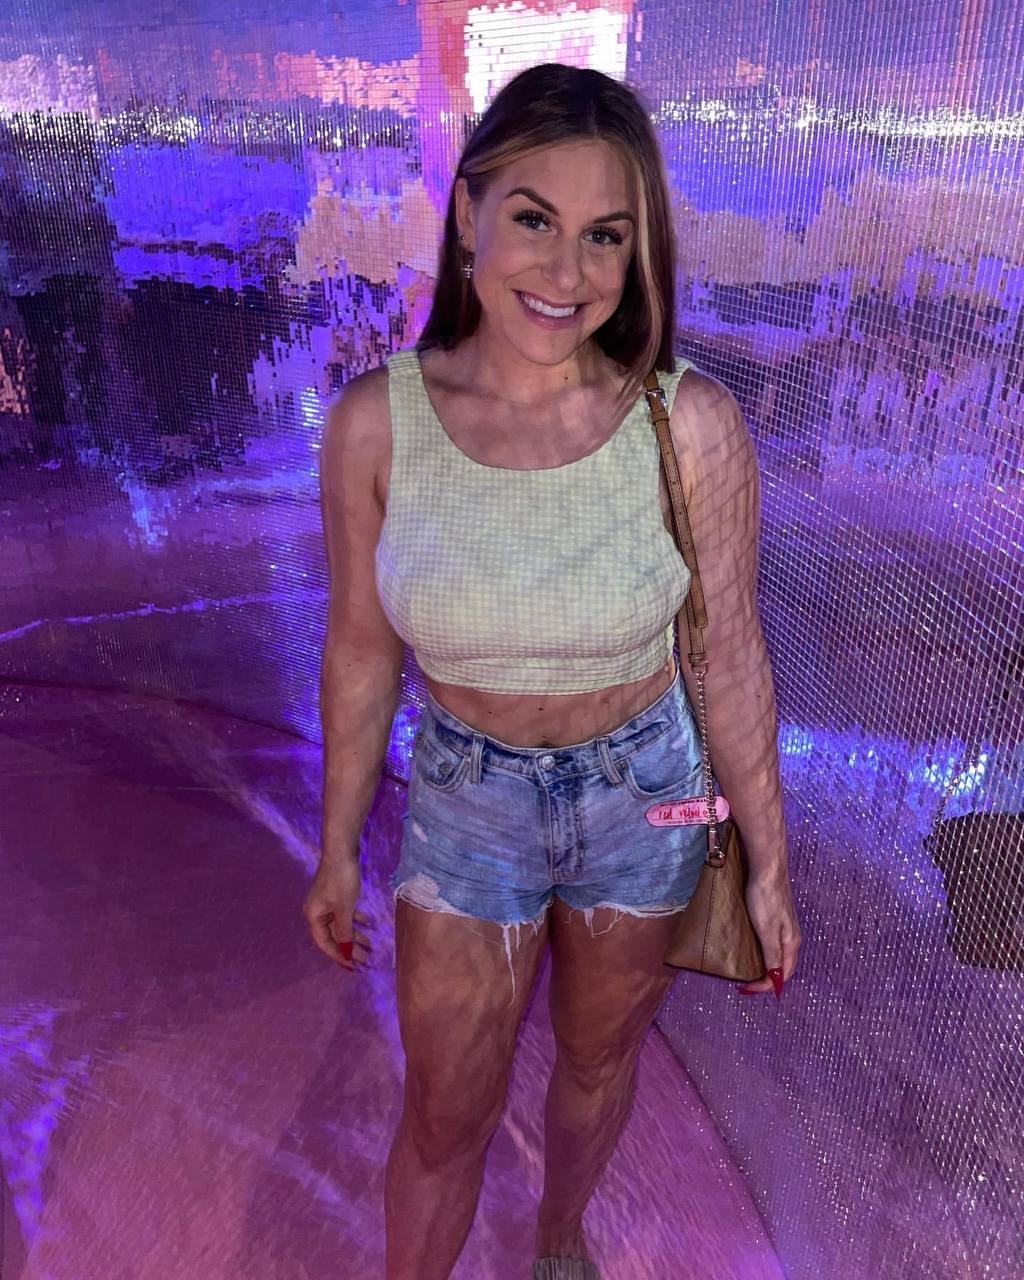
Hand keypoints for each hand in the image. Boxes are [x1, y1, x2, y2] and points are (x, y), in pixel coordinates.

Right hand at [302, 857, 373, 971]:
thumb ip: (344, 932)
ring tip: (372, 946)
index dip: (340, 956)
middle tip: (367, 960)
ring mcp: (327, 903)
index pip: (326, 944)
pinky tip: (370, 924)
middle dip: (351, 948)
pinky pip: (346, 913)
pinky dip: (357, 919)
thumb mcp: (344, 909)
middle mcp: (318, 912)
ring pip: (343, 925)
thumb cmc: (341, 880)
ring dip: (357, 935)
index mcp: (314, 917)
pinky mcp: (336, 895)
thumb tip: (346, 952)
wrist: (342, 850)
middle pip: (335, 936)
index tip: (354, 967)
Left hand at [736, 869, 800, 998]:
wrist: (767, 867)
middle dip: (767, 979)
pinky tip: (752, 949)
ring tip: (749, 971)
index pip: (782, 975)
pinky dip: (764, 953)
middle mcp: (792, 937)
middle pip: (783, 967)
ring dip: (766, 966)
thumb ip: (772, 955)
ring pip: (778, 954)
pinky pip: (773, 942)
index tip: (746, 989)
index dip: (765, 986)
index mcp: (792, 943)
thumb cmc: (766, 898)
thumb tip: (776, 979)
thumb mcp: (767, 930)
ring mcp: (785, 926)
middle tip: (747, 985)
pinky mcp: (777, 916)